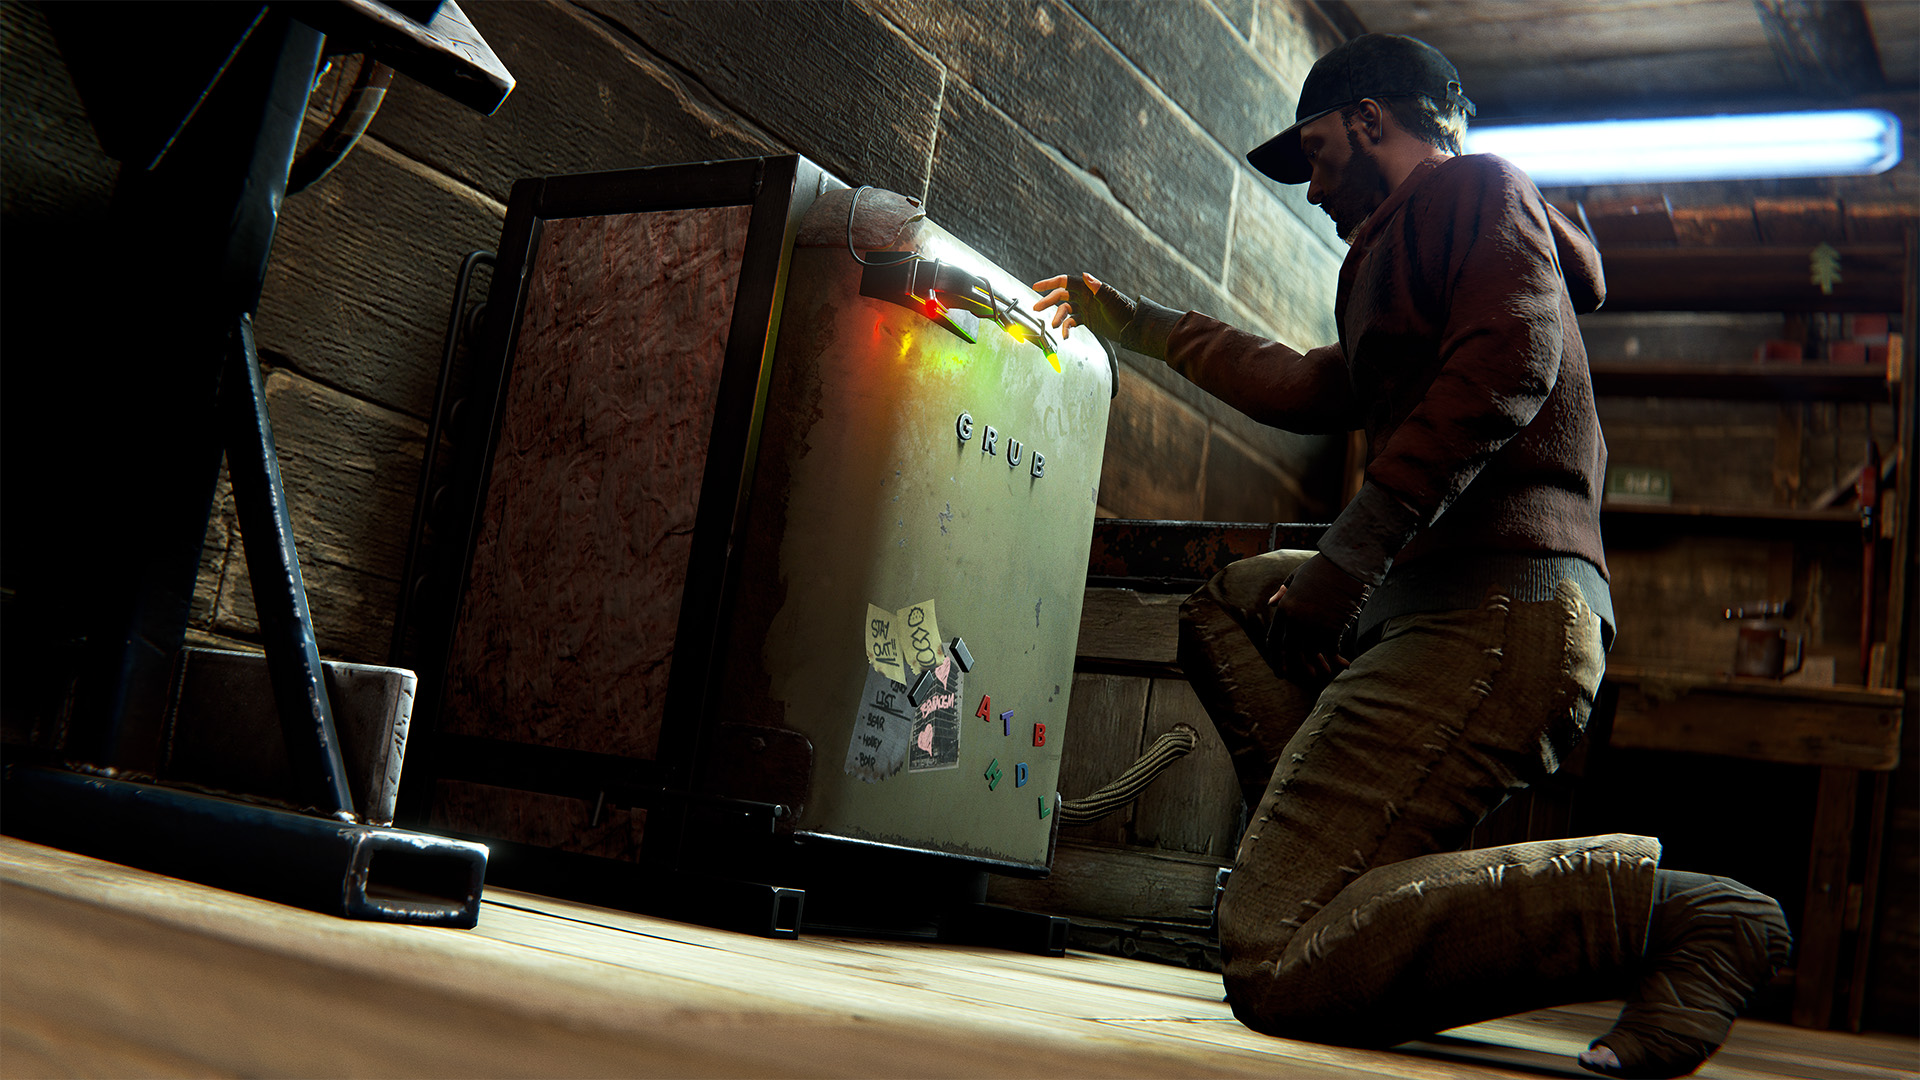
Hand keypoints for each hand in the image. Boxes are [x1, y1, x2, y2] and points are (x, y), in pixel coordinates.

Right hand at [1030, 273, 1137, 341]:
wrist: (1131, 328)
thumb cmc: (1124, 310)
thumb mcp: (1111, 299)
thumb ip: (1097, 288)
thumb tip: (1085, 275)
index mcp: (1088, 288)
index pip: (1065, 282)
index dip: (1050, 283)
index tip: (1036, 286)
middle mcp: (1084, 297)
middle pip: (1061, 296)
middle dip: (1048, 301)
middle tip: (1036, 308)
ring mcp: (1084, 308)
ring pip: (1064, 311)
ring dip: (1057, 318)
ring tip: (1053, 326)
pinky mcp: (1086, 320)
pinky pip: (1071, 323)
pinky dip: (1066, 329)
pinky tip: (1065, 336)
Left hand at [1265, 554, 1371, 682]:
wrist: (1344, 565)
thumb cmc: (1321, 568)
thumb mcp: (1296, 578)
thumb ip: (1282, 593)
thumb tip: (1270, 604)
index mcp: (1284, 608)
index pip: (1274, 639)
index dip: (1274, 655)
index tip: (1277, 666)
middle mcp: (1296, 620)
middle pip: (1290, 651)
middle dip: (1290, 667)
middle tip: (1294, 676)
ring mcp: (1313, 626)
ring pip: (1311, 654)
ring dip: (1316, 665)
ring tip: (1319, 673)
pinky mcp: (1332, 629)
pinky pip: (1332, 650)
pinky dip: (1337, 658)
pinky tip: (1342, 663)